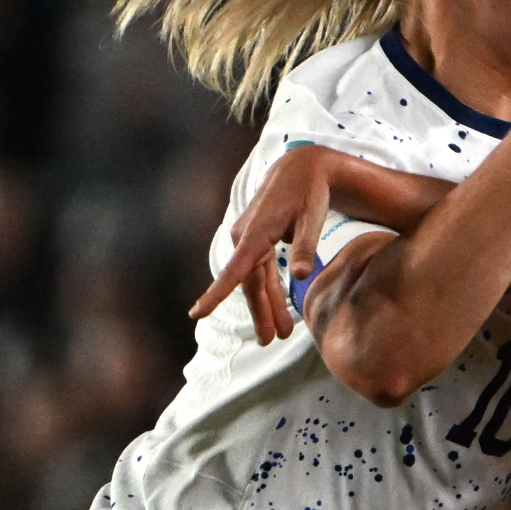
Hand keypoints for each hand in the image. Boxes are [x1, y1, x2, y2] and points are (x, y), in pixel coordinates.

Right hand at [193, 144, 333, 341]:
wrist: (301, 168)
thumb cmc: (309, 191)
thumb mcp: (313, 216)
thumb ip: (307, 246)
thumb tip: (304, 276)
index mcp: (255, 233)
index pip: (234, 270)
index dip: (216, 293)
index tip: (196, 314)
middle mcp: (245, 237)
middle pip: (248, 283)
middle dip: (259, 312)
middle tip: (269, 341)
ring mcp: (248, 240)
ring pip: (254, 280)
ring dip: (266, 306)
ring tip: (279, 335)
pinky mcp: (257, 242)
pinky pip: (260, 272)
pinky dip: (270, 292)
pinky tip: (277, 312)